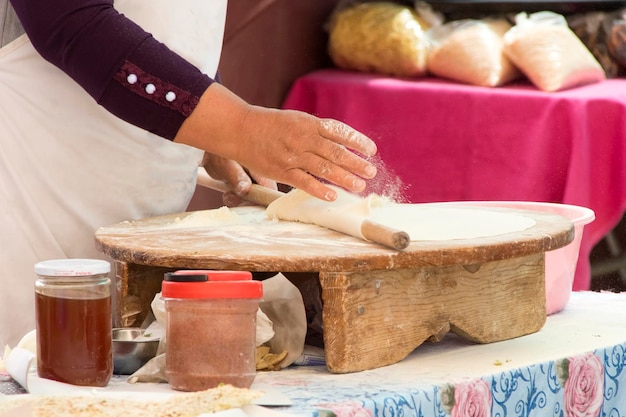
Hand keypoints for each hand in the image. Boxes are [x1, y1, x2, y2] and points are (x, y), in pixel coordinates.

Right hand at [174, 83, 376, 200]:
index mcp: (309, 123)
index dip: (357, 141)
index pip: (339, 132)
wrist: (241, 129)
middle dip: (356, 163)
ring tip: (359, 186)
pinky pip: (303, 182)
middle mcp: (304, 138)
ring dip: (344, 178)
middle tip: (371, 172)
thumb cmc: (272, 125)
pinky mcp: (282, 170)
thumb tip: (340, 145)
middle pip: (336, 152)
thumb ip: (317, 132)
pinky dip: (319, 189)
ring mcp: (293, 155)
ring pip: (324, 168)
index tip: (372, 150)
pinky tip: (333, 195)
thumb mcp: (297, 120)